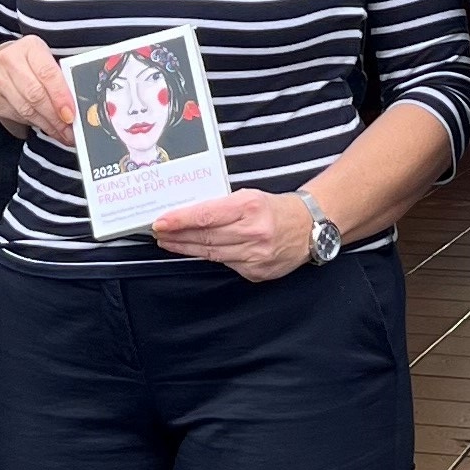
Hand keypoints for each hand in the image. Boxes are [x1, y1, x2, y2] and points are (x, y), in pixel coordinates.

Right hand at [0, 36, 74, 142]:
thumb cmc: (24, 65)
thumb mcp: (42, 61)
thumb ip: (58, 79)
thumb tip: (76, 105)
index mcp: (30, 47)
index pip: (48, 74)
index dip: (61, 97)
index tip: (71, 115)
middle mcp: (9, 59)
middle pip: (36, 95)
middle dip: (55, 118)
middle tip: (69, 131)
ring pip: (25, 109)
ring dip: (46, 125)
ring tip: (59, 132)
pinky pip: (14, 115)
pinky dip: (30, 124)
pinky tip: (40, 125)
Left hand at [152, 187, 315, 282]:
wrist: (310, 227)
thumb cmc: (276, 208)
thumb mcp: (250, 196)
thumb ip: (222, 206)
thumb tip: (189, 215)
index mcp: (250, 207)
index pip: (206, 216)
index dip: (180, 220)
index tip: (160, 222)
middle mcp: (254, 233)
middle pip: (205, 237)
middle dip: (177, 236)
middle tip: (159, 233)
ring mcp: (256, 256)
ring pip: (212, 254)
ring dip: (186, 248)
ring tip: (169, 243)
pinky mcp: (258, 272)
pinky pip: (226, 265)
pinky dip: (210, 257)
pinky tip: (196, 252)